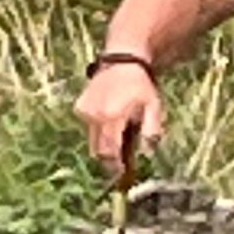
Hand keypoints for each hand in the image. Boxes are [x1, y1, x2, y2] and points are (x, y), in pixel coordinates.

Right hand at [73, 61, 161, 182]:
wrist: (122, 61)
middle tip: (120, 164)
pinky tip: (110, 120)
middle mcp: (96, 115)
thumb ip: (151, 130)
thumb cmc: (140, 85)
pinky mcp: (80, 107)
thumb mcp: (153, 106)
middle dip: (109, 159)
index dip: (116, 165)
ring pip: (92, 140)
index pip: (111, 150)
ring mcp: (86, 111)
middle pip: (98, 149)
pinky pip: (89, 127)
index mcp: (113, 116)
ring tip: (118, 139)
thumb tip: (147, 153)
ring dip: (104, 145)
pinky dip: (98, 129)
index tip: (122, 173)